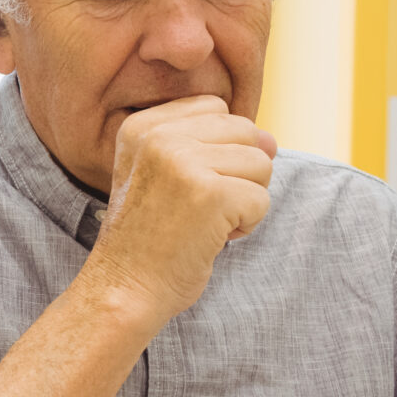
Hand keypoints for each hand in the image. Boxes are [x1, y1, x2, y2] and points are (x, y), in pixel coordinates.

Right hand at [83, 95, 276, 325]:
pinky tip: (210, 238)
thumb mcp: (166, 175)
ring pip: (260, 164)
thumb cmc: (149, 236)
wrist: (124, 287)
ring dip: (243, 201)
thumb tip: (272, 141)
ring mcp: (183, 162)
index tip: (184, 183)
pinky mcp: (210, 194)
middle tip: (196, 207)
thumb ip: (216, 146)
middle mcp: (159, 136)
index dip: (218, 149)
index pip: (216, 109)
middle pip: (244, 132)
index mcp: (142, 126)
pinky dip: (245, 226)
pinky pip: (262, 199)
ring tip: (203, 222)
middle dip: (237, 174)